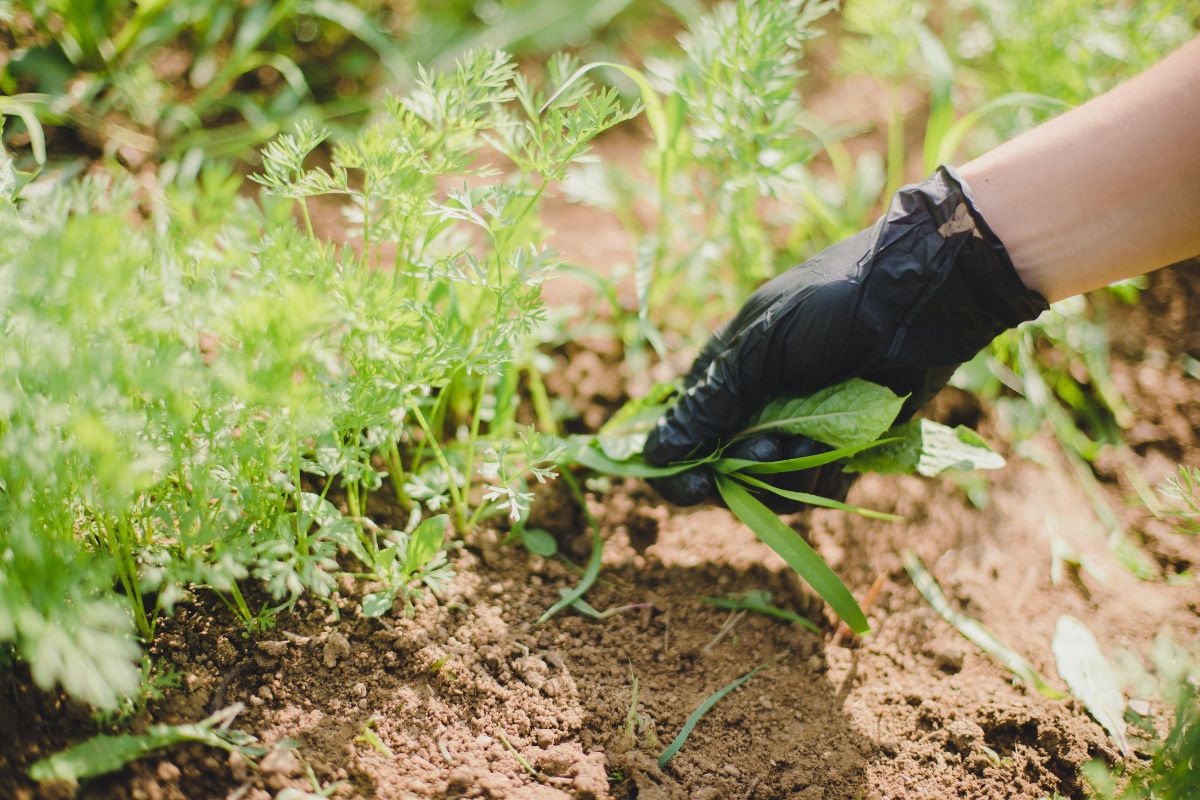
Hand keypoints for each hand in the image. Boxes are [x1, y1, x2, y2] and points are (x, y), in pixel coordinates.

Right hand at [646, 166, 1047, 505]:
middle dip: (746, 468)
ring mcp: (798, 429)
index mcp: (723, 375)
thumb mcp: (759, 348)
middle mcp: (755, 407)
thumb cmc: (834, 307)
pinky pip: (817, 488)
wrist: (921, 300)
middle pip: (726, 473)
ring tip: (816, 442)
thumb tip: (655, 454)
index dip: (681, 471)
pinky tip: (841, 447)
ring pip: (771, 487)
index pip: (681, 439)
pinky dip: (824, 475)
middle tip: (772, 443)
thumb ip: (709, 404)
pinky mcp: (839, 447)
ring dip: (790, 473)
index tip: (699, 485)